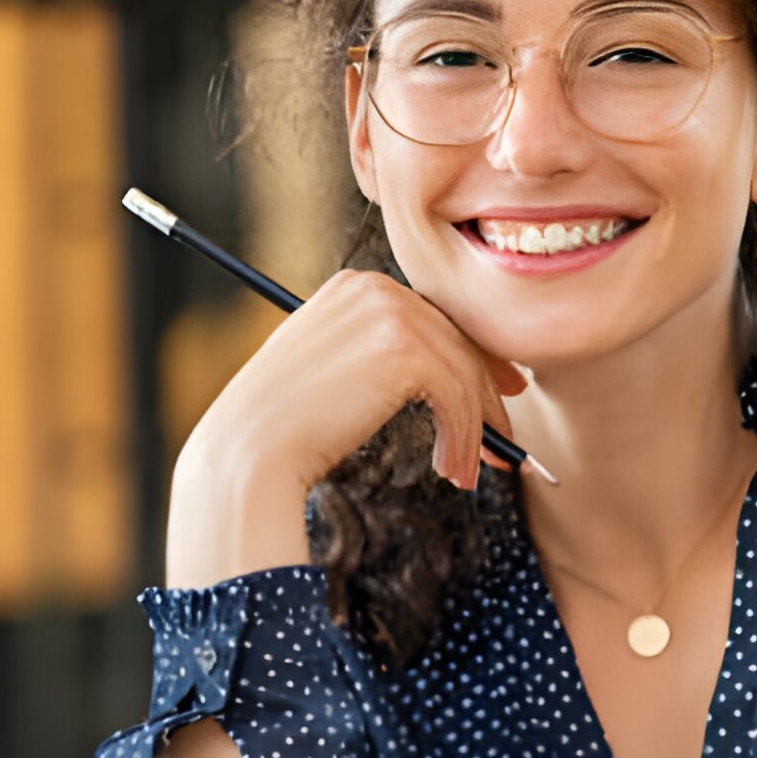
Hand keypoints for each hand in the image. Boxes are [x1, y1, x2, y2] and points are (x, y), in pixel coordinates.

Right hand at [187, 267, 527, 500]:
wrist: (253, 447)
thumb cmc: (285, 424)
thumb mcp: (335, 369)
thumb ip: (383, 356)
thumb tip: (451, 372)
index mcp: (357, 285)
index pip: (433, 318)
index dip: (471, 359)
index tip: (497, 394)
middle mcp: (376, 287)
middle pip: (456, 340)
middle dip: (484, 394)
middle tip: (504, 439)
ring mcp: (393, 313)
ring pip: (463, 374)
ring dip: (473, 430)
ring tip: (467, 471)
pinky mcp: (407, 350)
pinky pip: (458, 398)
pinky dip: (464, 440)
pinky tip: (455, 472)